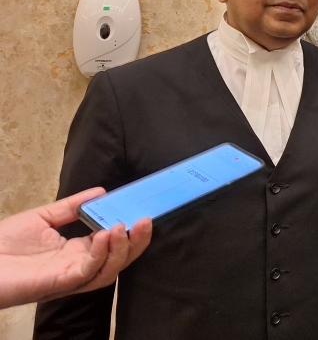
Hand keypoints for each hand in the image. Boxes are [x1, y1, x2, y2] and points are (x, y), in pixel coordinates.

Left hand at [0, 188, 151, 309]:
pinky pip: (87, 272)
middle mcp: (78, 266)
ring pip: (108, 270)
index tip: (141, 210)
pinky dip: (100, 255)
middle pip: (118, 260)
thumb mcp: (42, 217)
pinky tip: (105, 235)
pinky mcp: (58, 283)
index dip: (129, 229)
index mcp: (76, 252)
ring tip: (125, 226)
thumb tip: (101, 192)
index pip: (112, 243)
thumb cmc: (4, 243)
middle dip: (136, 242)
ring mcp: (69, 277)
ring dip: (122, 249)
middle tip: (146, 220)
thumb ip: (71, 207)